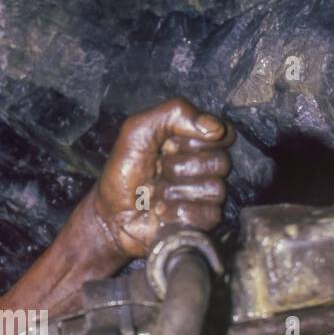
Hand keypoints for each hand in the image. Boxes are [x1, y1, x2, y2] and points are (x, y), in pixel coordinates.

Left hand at [89, 97, 233, 259]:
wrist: (111, 214)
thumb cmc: (123, 172)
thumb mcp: (138, 131)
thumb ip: (174, 113)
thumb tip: (215, 127)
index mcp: (194, 140)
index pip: (222, 132)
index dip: (193, 141)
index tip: (166, 146)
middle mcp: (205, 166)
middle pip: (220, 162)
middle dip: (179, 167)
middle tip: (157, 171)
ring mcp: (206, 195)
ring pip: (214, 189)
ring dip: (174, 192)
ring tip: (155, 194)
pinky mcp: (204, 221)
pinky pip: (209, 214)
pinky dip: (179, 213)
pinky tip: (161, 211)